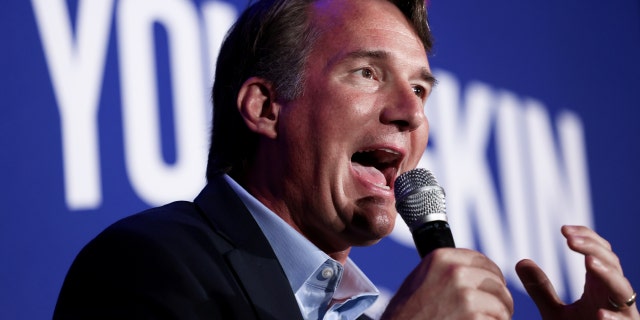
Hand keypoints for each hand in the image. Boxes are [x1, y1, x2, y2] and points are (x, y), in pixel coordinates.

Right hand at [382, 248, 512, 318]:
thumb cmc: (405, 315)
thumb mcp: (420, 281)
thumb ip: (445, 270)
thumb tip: (473, 270)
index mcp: (441, 258)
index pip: (482, 261)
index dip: (490, 277)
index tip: (491, 289)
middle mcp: (455, 272)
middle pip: (496, 283)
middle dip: (498, 299)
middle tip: (491, 313)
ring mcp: (465, 296)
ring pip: (502, 305)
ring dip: (498, 317)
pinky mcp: (474, 318)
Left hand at [516, 225, 638, 319]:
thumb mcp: (555, 313)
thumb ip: (541, 289)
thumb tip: (520, 261)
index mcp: (599, 287)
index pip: (599, 253)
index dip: (586, 237)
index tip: (563, 229)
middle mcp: (613, 297)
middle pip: (611, 264)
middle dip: (593, 248)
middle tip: (570, 239)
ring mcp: (623, 316)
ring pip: (624, 290)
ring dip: (608, 275)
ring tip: (589, 262)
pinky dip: (614, 319)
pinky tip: (600, 314)